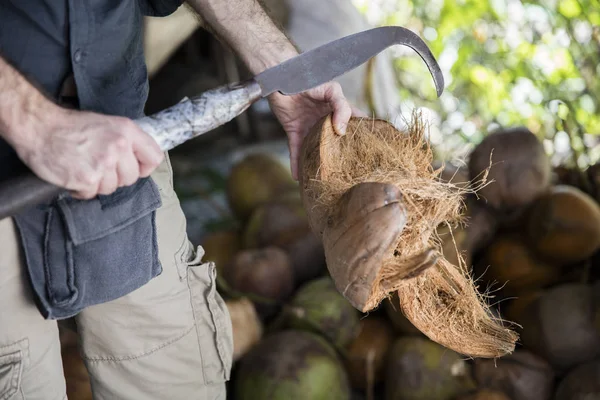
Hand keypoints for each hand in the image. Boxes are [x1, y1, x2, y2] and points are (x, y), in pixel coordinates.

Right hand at [16, 108, 163, 199]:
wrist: (39, 127)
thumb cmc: (71, 126)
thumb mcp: (107, 124)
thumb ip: (126, 141)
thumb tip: (140, 160)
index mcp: (127, 131)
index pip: (154, 157)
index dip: (144, 166)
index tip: (134, 167)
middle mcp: (118, 146)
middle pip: (132, 177)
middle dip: (117, 177)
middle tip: (99, 167)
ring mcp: (103, 163)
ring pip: (112, 188)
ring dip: (98, 183)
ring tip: (84, 167)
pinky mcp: (87, 178)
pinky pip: (92, 194)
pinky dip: (82, 189)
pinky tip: (74, 175)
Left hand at [268, 81, 367, 179]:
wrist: (282, 79)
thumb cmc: (308, 79)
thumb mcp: (331, 90)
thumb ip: (341, 107)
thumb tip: (342, 130)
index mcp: (338, 111)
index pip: (354, 125)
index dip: (362, 137)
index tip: (370, 152)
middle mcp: (325, 122)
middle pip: (335, 143)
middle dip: (341, 157)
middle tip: (348, 172)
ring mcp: (310, 128)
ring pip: (316, 150)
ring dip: (318, 164)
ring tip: (324, 180)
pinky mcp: (294, 132)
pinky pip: (296, 151)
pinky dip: (296, 164)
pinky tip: (298, 177)